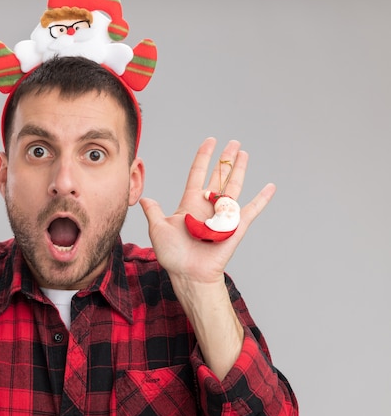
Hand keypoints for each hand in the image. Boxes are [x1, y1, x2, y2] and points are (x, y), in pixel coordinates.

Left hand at [140, 137, 275, 285]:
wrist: (188, 274)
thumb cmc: (173, 255)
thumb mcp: (158, 229)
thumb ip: (154, 212)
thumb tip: (145, 198)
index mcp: (190, 203)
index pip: (198, 174)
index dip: (204, 157)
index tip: (210, 141)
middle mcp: (207, 206)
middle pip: (219, 176)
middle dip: (226, 159)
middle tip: (234, 143)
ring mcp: (222, 215)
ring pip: (233, 187)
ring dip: (240, 170)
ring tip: (244, 153)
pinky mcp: (235, 227)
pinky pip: (251, 210)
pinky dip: (262, 199)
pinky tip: (270, 187)